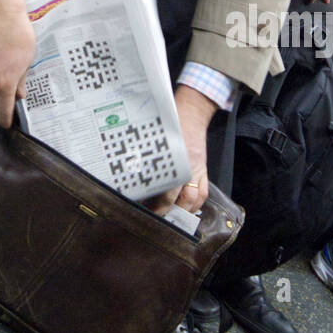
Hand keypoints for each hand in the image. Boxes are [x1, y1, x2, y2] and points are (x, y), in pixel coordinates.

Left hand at [148, 84, 215, 214]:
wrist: (192, 113)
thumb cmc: (171, 122)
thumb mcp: (154, 136)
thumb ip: (144, 152)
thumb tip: (129, 169)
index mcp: (170, 157)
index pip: (157, 185)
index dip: (149, 200)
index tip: (137, 205)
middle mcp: (184, 166)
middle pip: (172, 197)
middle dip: (161, 210)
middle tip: (150, 216)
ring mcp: (196, 170)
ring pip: (190, 200)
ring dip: (180, 212)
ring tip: (168, 219)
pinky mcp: (203, 171)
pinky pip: (203, 193)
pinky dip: (195, 205)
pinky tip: (187, 211)